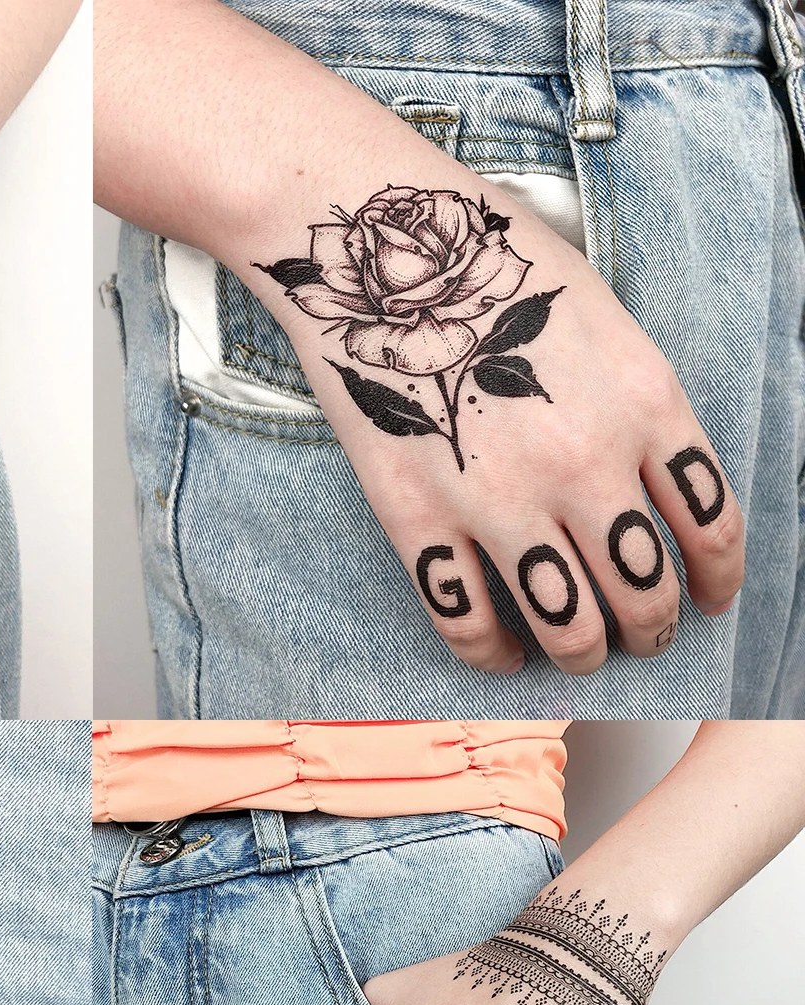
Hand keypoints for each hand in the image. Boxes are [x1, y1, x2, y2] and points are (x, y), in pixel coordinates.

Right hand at [252, 184, 742, 674]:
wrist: (378, 258)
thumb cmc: (491, 271)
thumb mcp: (608, 323)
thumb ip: (643, 414)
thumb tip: (657, 496)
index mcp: (646, 406)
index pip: (709, 526)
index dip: (717, 581)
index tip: (709, 601)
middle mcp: (583, 464)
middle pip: (642, 591)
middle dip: (651, 630)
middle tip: (642, 637)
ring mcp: (499, 499)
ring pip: (566, 625)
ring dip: (582, 653)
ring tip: (580, 654)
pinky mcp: (420, 521)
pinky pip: (467, 621)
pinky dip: (491, 657)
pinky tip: (502, 655)